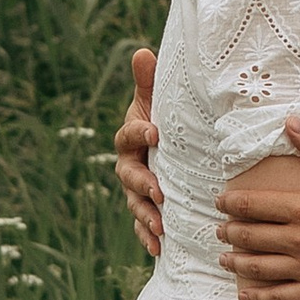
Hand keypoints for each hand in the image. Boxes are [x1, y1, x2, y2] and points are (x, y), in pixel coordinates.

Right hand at [114, 46, 162, 258]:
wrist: (170, 147)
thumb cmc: (164, 120)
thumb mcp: (157, 100)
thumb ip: (148, 81)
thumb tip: (143, 51)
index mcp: (131, 136)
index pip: (129, 134)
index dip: (138, 132)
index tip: (155, 132)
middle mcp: (128, 164)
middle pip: (128, 175)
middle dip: (142, 183)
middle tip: (158, 190)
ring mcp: (135, 189)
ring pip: (134, 203)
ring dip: (144, 215)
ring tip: (159, 226)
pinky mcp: (144, 209)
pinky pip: (141, 225)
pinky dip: (147, 237)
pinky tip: (158, 248)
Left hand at [218, 120, 299, 299]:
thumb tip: (289, 121)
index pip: (254, 205)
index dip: (231, 203)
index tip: (220, 202)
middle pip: (251, 237)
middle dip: (229, 232)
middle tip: (218, 231)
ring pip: (260, 268)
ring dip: (237, 263)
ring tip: (225, 259)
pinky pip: (281, 297)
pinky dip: (258, 296)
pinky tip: (246, 294)